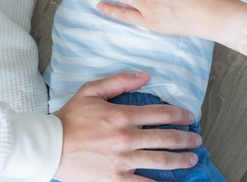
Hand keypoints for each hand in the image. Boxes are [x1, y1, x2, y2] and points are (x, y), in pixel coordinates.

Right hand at [53, 72, 200, 181]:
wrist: (49, 146)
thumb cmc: (69, 118)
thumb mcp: (92, 91)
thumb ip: (120, 81)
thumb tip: (146, 74)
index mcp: (122, 115)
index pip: (160, 113)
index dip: (179, 114)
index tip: (190, 117)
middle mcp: (127, 137)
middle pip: (166, 137)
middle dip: (186, 138)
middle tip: (197, 139)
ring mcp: (123, 160)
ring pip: (161, 160)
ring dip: (181, 159)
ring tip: (192, 159)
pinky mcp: (116, 179)